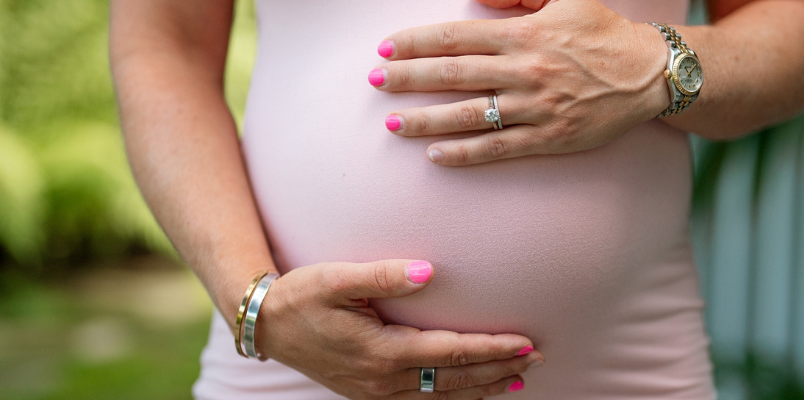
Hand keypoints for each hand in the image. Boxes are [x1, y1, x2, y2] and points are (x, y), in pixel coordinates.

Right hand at [255, 260, 544, 398]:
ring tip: (517, 379)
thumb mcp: (337, 278)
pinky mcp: (369, 393)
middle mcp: (382, 380)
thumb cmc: (302, 295)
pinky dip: (453, 397)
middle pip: (454, 379)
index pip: (450, 352)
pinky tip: (472, 390)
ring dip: (482, 387)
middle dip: (499, 370)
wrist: (265, 325)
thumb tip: (430, 271)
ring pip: (441, 395)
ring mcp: (375, 392)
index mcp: (380, 351)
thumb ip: (384, 275)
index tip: (526, 342)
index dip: (491, 349)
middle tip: (537, 360)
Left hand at [370, 0, 669, 165]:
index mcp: (524, 34)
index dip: (417, 43)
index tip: (386, 49)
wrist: (650, 74)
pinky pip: (500, 148)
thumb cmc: (604, 32)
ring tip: (393, 123)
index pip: (457, 37)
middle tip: (374, 83)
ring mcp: (537, 107)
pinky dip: (466, 153)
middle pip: (454, 74)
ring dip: (426, 119)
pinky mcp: (550, 138)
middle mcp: (525, 70)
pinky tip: (436, 155)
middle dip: (408, 78)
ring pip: (471, 115)